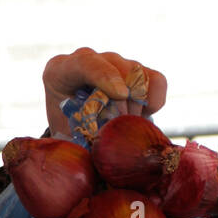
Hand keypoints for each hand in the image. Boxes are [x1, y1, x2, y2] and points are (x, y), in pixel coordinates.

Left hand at [43, 48, 166, 137]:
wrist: (73, 128)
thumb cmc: (65, 133)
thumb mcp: (62, 135)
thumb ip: (75, 139)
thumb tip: (95, 158)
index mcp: (60, 71)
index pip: (85, 63)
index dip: (106, 77)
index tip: (121, 95)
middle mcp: (89, 59)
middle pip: (119, 68)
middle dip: (124, 103)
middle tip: (118, 128)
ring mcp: (114, 63)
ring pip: (139, 75)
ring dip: (137, 107)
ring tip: (125, 126)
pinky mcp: (137, 72)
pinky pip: (156, 81)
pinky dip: (155, 101)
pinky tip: (141, 117)